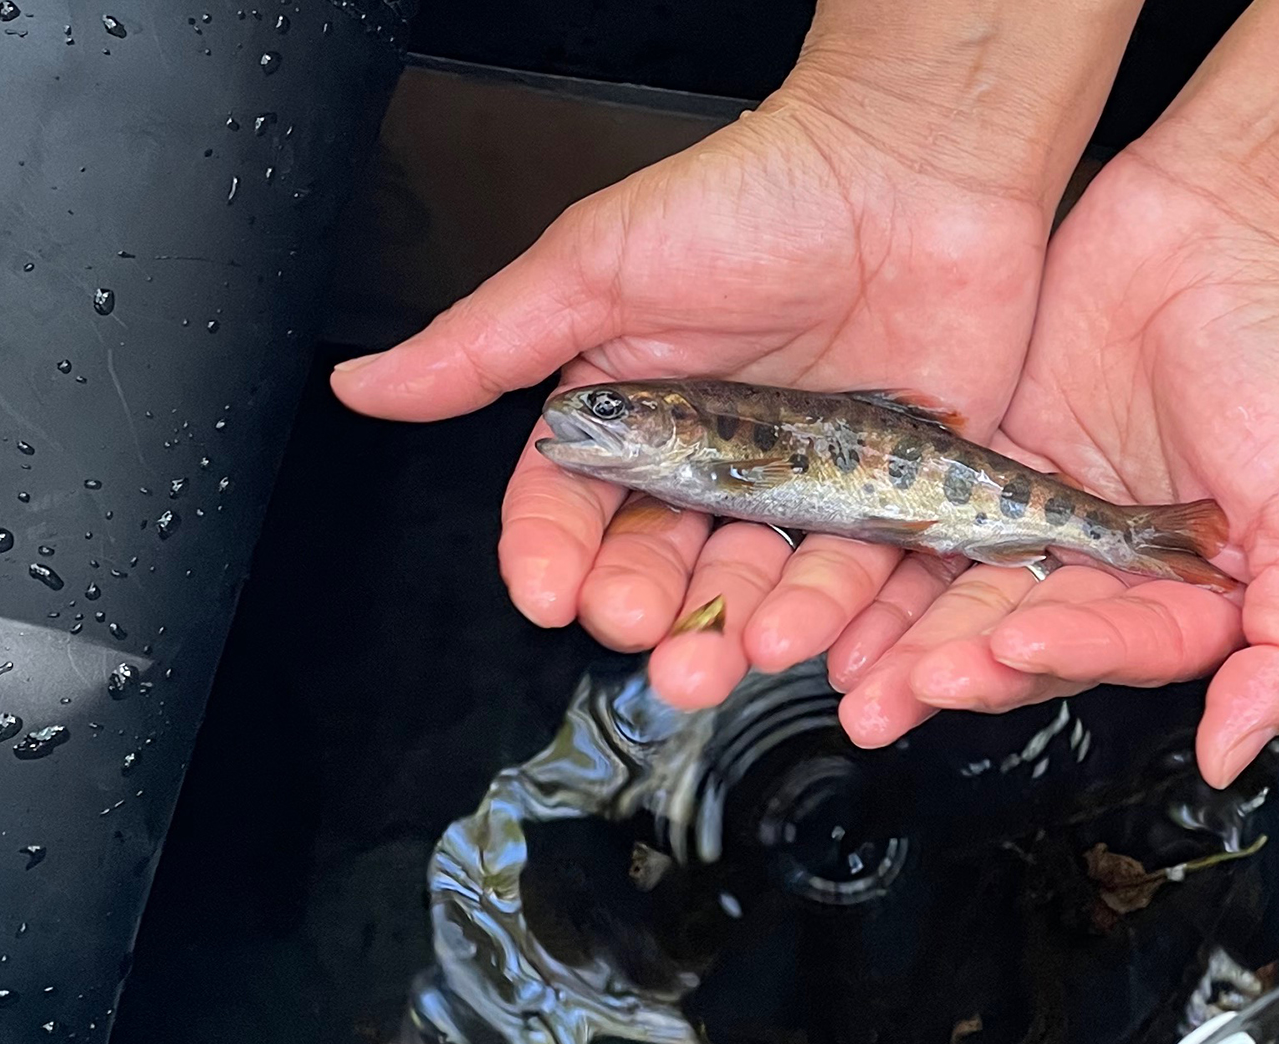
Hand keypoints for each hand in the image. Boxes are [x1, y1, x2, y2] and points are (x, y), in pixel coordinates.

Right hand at [330, 75, 1062, 710]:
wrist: (912, 162)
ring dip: (752, 625)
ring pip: (770, 582)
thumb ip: (489, 343)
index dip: (554, 557)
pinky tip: (838, 640)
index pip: (573, 510)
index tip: (550, 592)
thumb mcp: (601, 265)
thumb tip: (365, 385)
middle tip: (649, 636)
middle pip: (671, 566)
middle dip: (655, 612)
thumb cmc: (757, 195)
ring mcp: (809, 484)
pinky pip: (876, 575)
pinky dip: (859, 617)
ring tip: (747, 645)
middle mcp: (718, 465)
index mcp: (636, 419)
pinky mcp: (896, 496)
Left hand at [831, 144, 1278, 788]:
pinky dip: (885, 555)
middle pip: (1018, 639)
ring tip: (850, 668)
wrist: (1225, 219)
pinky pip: (925, 519)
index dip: (1059, 656)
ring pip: (960, 592)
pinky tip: (841, 584)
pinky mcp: (985, 463)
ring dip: (905, 636)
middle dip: (953, 671)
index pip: (1109, 649)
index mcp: (1181, 596)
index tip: (1010, 647)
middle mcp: (1102, 569)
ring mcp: (1040, 517)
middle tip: (890, 696)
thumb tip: (1234, 757)